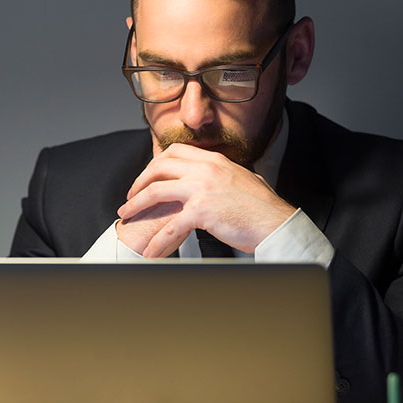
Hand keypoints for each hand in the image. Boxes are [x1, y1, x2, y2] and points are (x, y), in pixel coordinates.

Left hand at [117, 143, 295, 257]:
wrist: (276, 223)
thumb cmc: (262, 206)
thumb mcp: (241, 178)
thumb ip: (222, 173)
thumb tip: (214, 176)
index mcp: (213, 160)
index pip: (174, 151)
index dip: (155, 163)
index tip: (147, 176)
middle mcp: (205, 169)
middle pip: (159, 166)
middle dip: (139, 181)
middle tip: (131, 195)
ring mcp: (202, 188)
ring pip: (156, 191)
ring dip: (137, 204)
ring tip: (126, 215)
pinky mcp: (203, 211)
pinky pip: (171, 226)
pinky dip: (157, 240)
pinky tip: (150, 250)